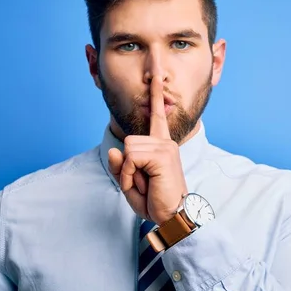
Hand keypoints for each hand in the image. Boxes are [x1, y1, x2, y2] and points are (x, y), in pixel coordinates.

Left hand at [107, 77, 187, 224]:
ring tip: (145, 184)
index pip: (157, 115)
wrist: (173, 216)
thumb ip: (121, 166)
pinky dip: (131, 175)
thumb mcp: (130, 182)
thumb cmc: (155, 200)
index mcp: (161, 145)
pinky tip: (145, 184)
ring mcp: (166, 147)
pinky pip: (131, 158)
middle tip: (142, 183)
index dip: (156, 94)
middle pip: (128, 141)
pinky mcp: (163, 155)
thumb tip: (116, 149)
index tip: (156, 74)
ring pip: (128, 149)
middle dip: (127, 166)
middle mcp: (165, 142)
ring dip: (129, 172)